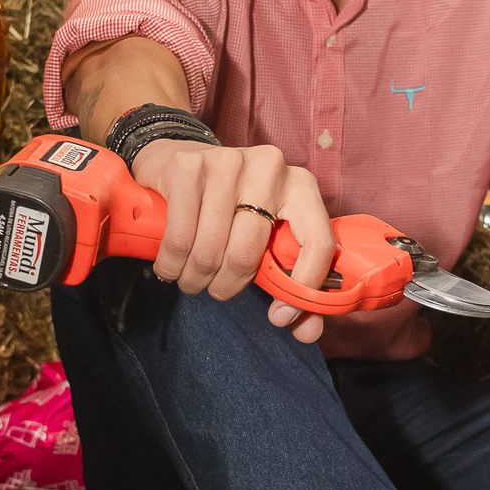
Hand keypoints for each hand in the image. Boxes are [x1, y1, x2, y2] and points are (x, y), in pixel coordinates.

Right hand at [131, 138, 334, 344]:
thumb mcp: (265, 239)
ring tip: (191, 279)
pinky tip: (171, 266)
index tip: (280, 317)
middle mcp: (269, 167)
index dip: (301, 289)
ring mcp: (227, 163)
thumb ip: (289, 284)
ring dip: (195, 279)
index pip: (318, 242)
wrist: (180, 157)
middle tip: (216, 291)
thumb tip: (306, 331)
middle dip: (226, 287)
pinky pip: (179, 238)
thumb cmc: (230, 207)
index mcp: (301, 186)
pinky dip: (171, 265)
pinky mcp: (187, 167)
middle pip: (247, 255)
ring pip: (210, 250)